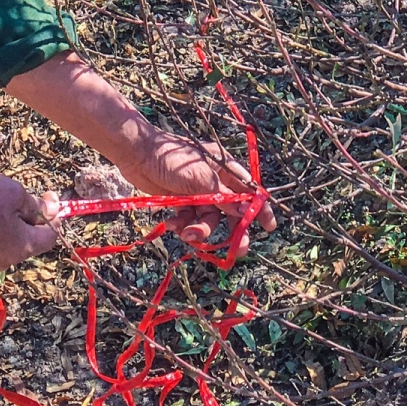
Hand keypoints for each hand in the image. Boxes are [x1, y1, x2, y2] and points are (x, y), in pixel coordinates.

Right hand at [0, 172, 58, 269]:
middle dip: (30, 219)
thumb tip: (52, 211)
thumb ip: (36, 206)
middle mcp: (5, 261)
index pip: (51, 237)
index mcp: (21, 247)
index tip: (49, 197)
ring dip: (10, 225)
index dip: (54, 216)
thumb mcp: (14, 192)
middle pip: (28, 241)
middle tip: (22, 196)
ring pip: (8, 243)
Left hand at [116, 127, 277, 245]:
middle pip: (232, 211)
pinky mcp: (182, 202)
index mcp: (225, 168)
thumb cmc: (171, 158)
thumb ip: (224, 197)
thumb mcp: (201, 179)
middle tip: (238, 250)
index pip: (249, 190)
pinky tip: (172, 224)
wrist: (137, 155)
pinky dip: (183, 226)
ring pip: (209, 219)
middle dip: (233, 230)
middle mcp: (215, 181)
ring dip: (200, 230)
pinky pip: (190, 220)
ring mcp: (198, 193)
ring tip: (187, 234)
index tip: (269, 227)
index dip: (260, 208)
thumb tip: (248, 210)